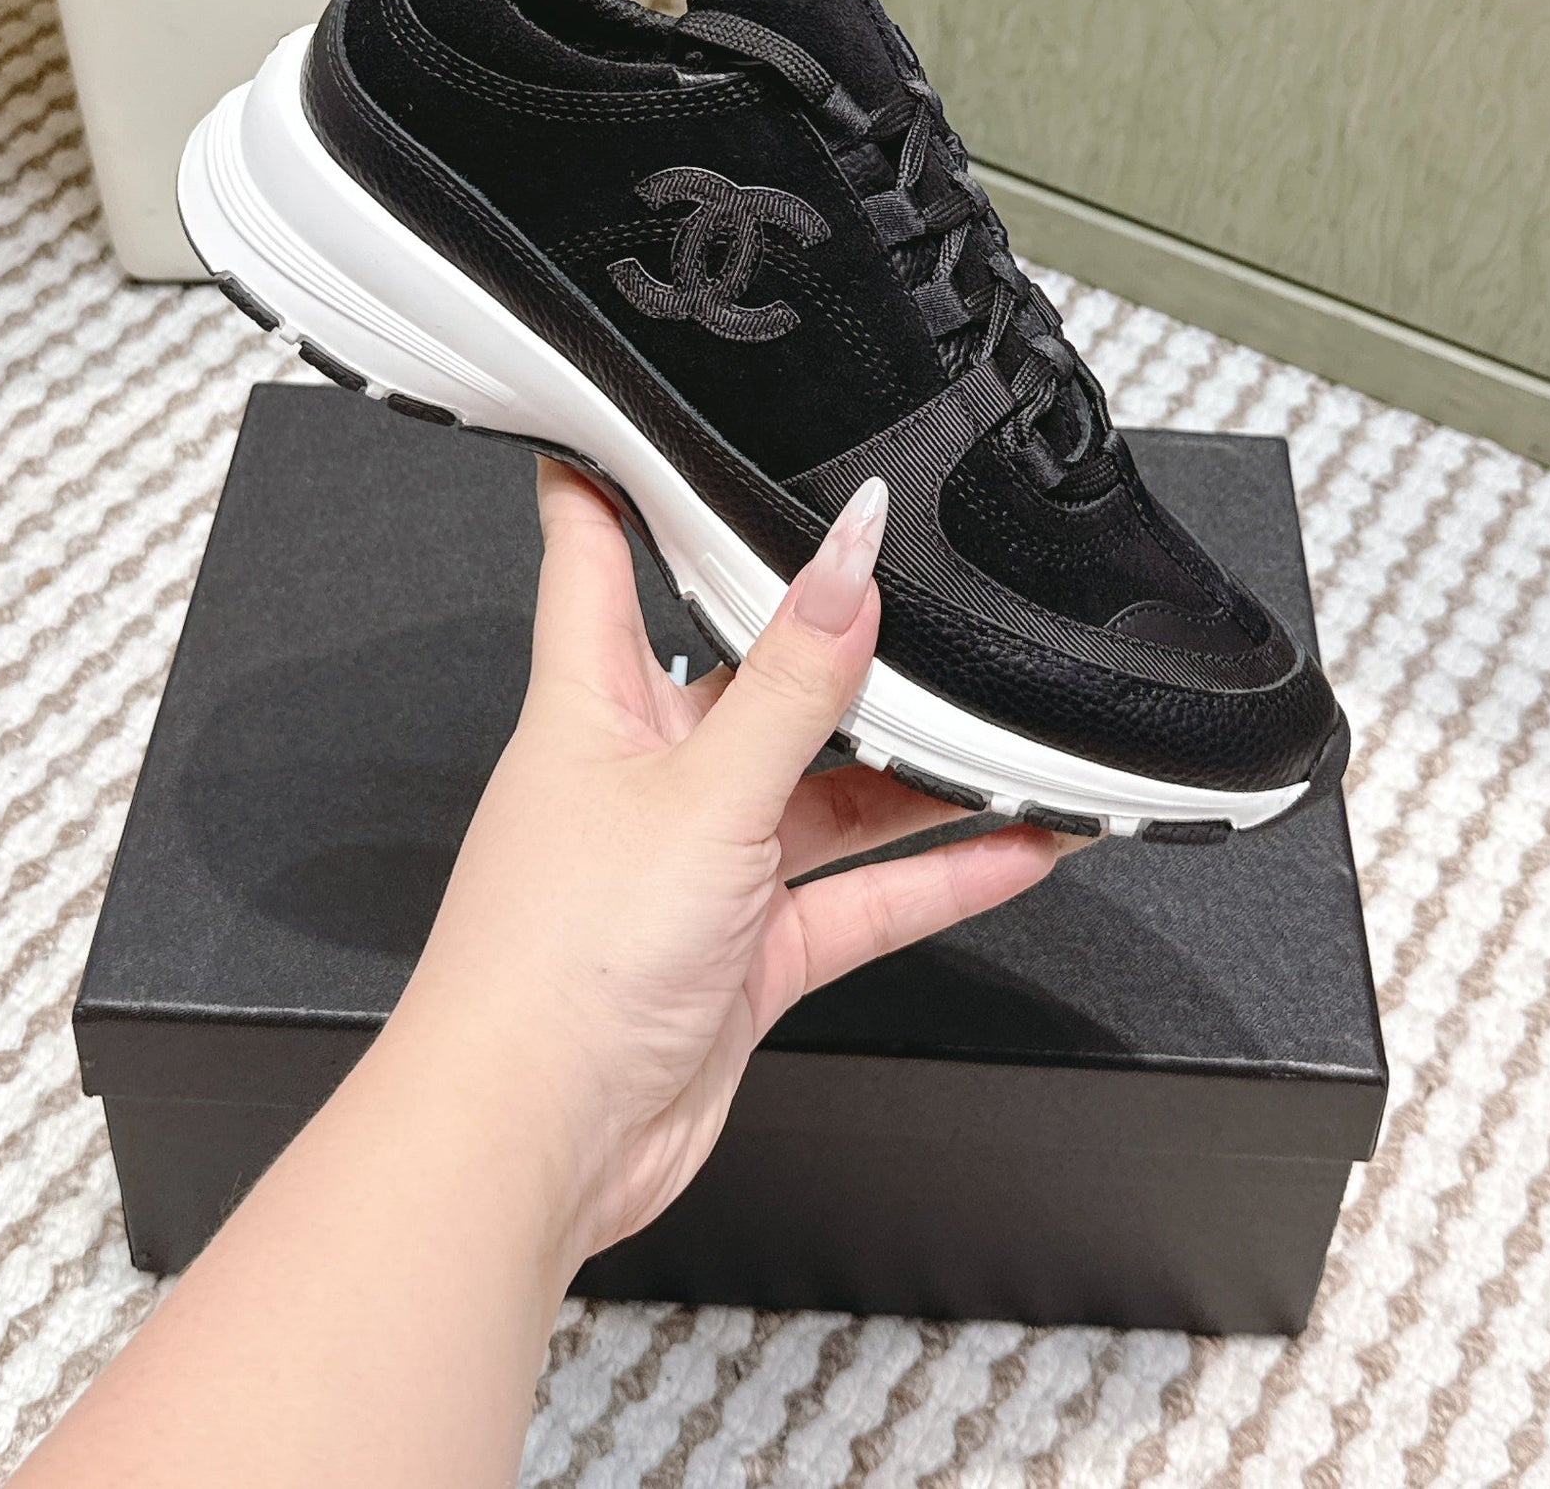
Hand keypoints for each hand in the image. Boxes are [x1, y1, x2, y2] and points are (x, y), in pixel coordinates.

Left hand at [400, 460, 1075, 1265]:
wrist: (530, 1146)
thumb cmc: (551, 966)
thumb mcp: (701, 793)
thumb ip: (794, 679)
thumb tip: (851, 557)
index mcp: (592, 702)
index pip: (594, 549)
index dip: (619, 472)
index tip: (653, 402)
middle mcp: (644, 771)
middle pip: (751, 672)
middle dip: (838, 640)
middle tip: (931, 586)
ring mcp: (697, 864)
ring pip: (824, 789)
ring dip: (916, 769)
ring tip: (1016, 729)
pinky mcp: (743, 952)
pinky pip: (859, 896)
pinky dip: (938, 873)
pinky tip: (1019, 847)